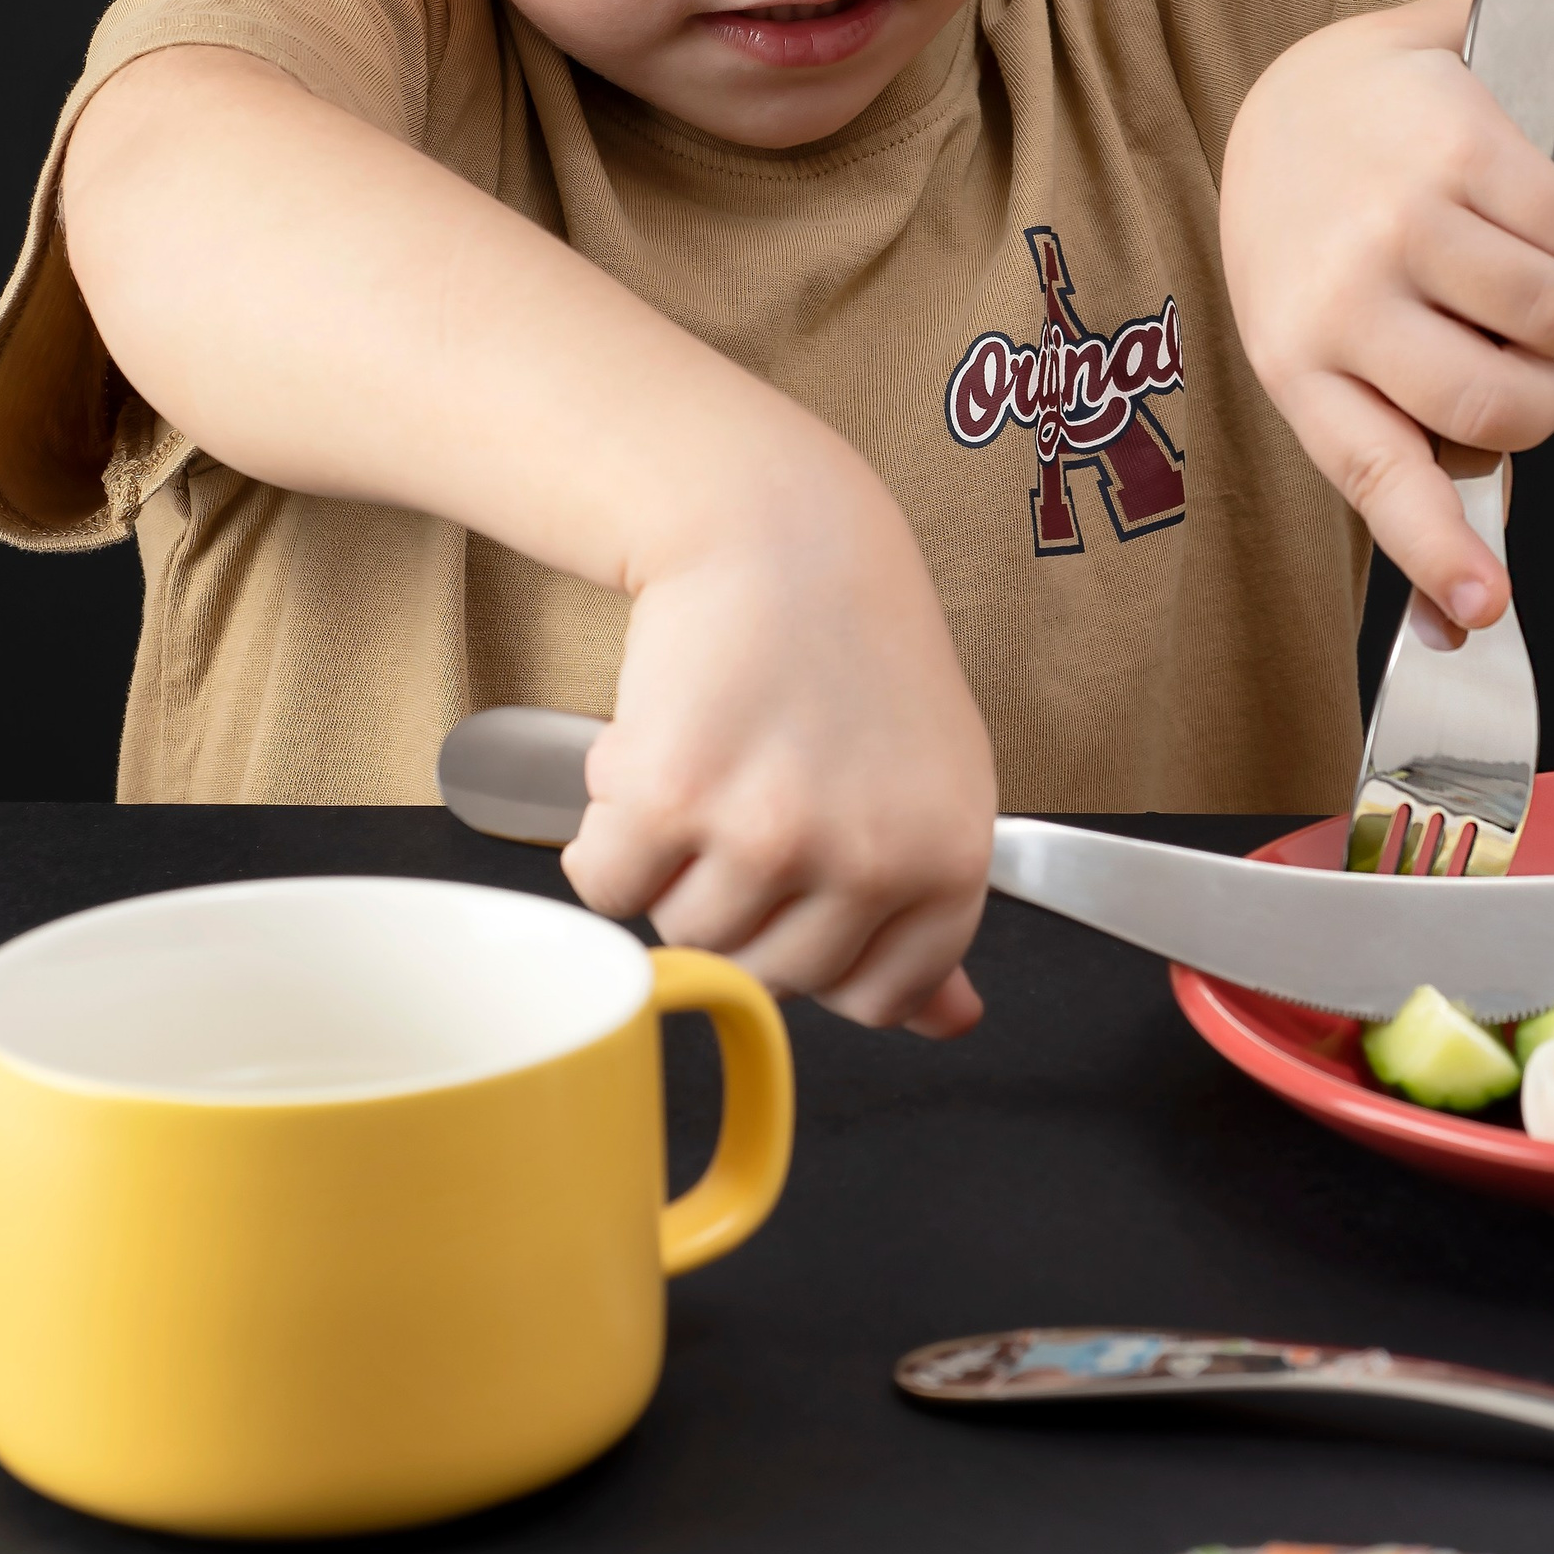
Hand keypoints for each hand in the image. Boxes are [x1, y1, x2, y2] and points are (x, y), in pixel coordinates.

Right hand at [560, 440, 997, 1036]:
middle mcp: (867, 858)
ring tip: (708, 761)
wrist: (776, 531)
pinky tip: (648, 757)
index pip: (871, 998)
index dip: (820, 942)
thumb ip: (931, 915)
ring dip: (672, 863)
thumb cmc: (855, 649)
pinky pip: (607, 886)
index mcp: (947, 863)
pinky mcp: (671, 800)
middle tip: (752, 794)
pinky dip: (604, 836)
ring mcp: (768, 835)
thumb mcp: (935, 780)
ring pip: (682, 934)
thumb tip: (949, 1023)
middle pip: (765, 974)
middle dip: (741, 900)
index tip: (805, 882)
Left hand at [1219, 0, 1553, 630]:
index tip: (1486, 605)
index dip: (1436, 547)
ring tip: (1509, 284)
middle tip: (1513, 365)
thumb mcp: (1325, 361)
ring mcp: (1399, 212)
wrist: (1306, 104)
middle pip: (1503, 404)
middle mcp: (1339, 291)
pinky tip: (1527, 219)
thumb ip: (1399, 475)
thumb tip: (1467, 624)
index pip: (1376, 473)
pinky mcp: (1464, 145)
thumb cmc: (1329, 268)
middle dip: (1541, 403)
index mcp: (1296, 365)